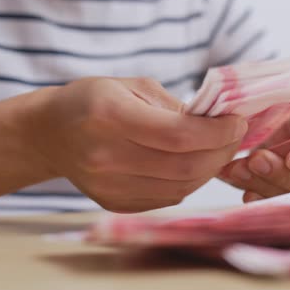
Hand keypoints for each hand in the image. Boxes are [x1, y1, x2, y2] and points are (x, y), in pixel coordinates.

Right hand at [22, 77, 246, 211]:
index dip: (218, 132)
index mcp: (110, 116)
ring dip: (210, 169)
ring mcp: (109, 186)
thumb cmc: (94, 100)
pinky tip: (195, 164)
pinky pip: (168, 197)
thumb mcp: (133, 86)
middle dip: (222, 151)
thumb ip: (174, 106)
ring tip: (219, 149)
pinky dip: (190, 182)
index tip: (237, 122)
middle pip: (185, 166)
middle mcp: (107, 157)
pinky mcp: (115, 203)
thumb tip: (216, 124)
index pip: (179, 135)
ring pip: (181, 187)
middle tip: (235, 136)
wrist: (52, 134)